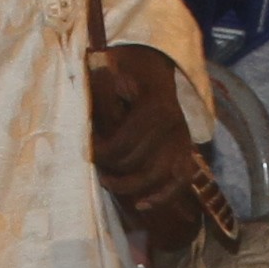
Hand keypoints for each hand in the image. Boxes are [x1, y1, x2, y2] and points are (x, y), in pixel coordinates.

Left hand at [84, 40, 212, 229]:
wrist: (155, 62)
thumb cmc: (128, 67)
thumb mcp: (111, 71)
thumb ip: (98, 92)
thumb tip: (82, 124)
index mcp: (154, 108)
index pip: (121, 145)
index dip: (99, 153)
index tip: (85, 151)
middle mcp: (172, 126)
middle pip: (135, 163)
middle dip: (110, 167)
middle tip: (94, 166)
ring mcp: (181, 139)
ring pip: (156, 177)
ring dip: (129, 186)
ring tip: (108, 182)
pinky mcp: (186, 149)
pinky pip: (179, 180)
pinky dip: (162, 196)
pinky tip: (142, 204)